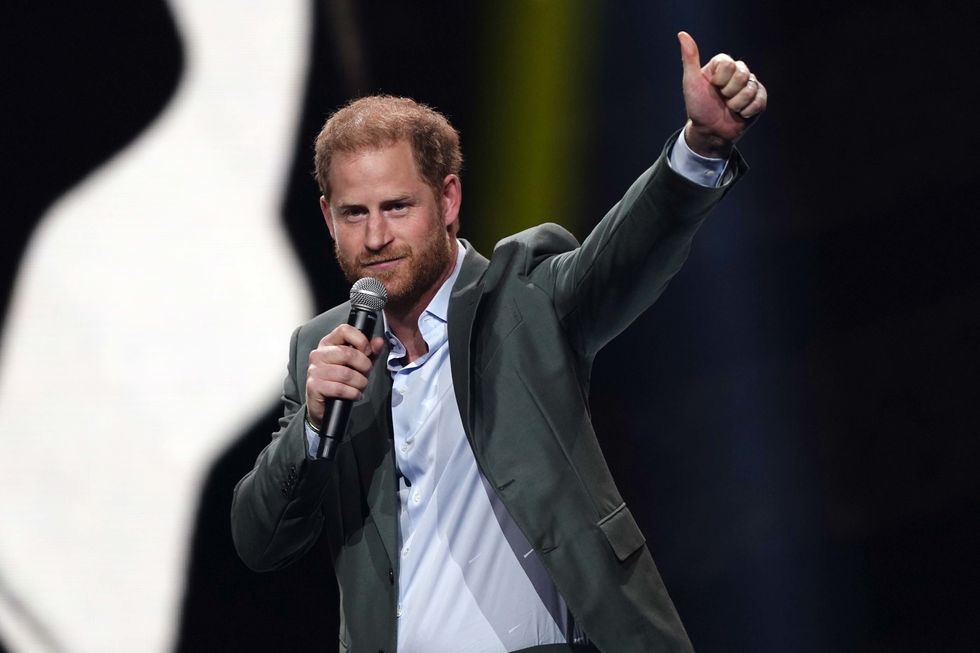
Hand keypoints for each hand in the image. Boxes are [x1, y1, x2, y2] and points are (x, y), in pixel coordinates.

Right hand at [305, 324, 384, 428]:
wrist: (324, 405)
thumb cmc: (341, 380)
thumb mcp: (358, 363)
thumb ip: (369, 352)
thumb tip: (379, 341)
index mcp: (328, 343)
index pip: (344, 330)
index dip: (361, 340)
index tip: (367, 351)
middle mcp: (318, 354)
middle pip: (348, 354)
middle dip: (364, 366)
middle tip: (366, 374)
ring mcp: (314, 370)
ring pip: (346, 374)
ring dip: (360, 383)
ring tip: (360, 386)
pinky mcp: (314, 386)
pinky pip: (340, 388)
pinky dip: (353, 393)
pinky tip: (354, 395)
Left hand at [678, 31, 766, 157]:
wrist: (709, 131)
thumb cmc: (698, 106)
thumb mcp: (691, 82)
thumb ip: (689, 58)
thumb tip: (682, 34)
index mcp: (722, 65)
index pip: (728, 63)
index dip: (720, 79)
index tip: (712, 87)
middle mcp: (737, 72)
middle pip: (742, 75)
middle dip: (728, 93)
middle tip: (721, 99)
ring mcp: (750, 85)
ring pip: (750, 89)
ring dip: (736, 104)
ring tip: (729, 108)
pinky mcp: (759, 98)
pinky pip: (759, 100)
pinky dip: (747, 111)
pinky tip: (740, 113)